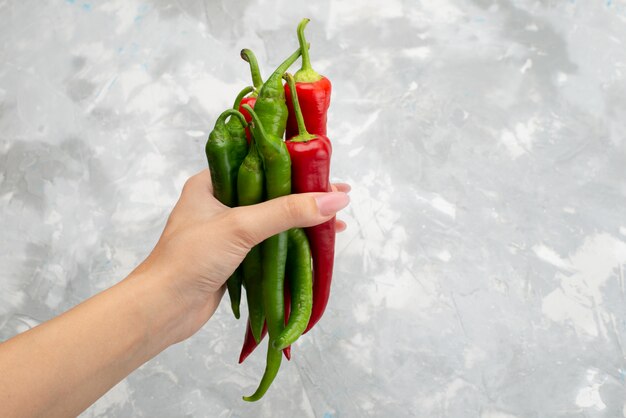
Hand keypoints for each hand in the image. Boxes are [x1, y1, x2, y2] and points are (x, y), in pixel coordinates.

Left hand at [134, 169, 349, 343]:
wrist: (163, 309)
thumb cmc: (190, 259)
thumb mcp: (241, 226)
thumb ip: (287, 211)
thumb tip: (335, 200)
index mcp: (210, 183)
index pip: (257, 161)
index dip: (292, 163)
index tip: (323, 167)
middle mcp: (218, 203)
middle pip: (270, 191)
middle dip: (304, 194)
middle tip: (338, 195)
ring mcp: (226, 231)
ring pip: (272, 218)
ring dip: (302, 220)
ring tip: (335, 221)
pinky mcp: (234, 256)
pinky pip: (269, 242)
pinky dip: (292, 242)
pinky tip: (314, 243)